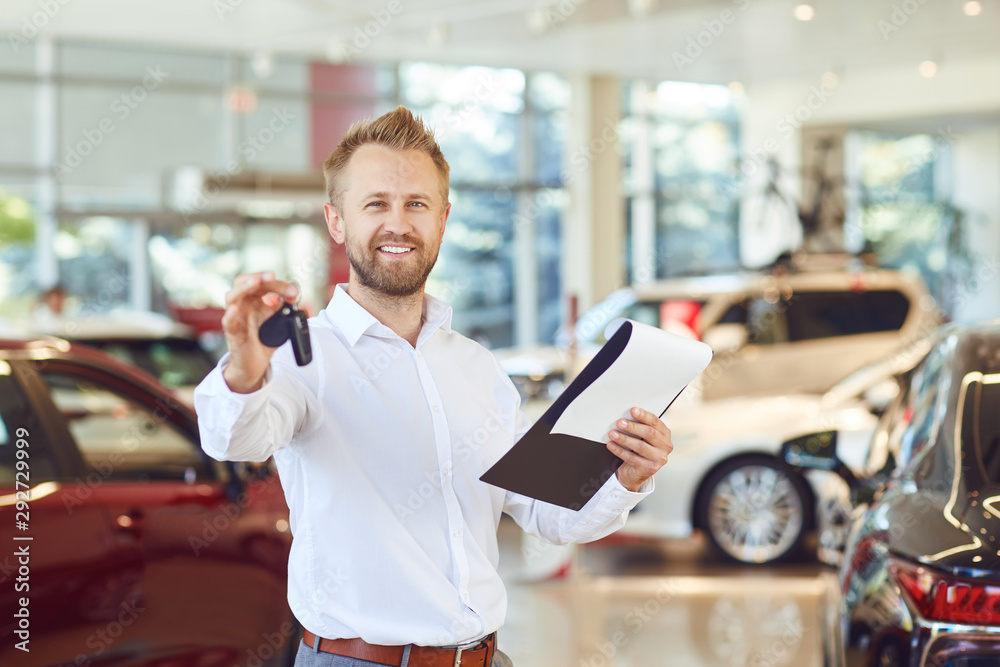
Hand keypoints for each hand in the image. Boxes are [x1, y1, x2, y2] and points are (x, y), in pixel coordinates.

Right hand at [221, 271, 298, 393]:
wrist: (255, 364)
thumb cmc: (264, 340)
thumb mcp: (279, 321)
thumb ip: (287, 305)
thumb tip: (295, 287)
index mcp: (253, 300)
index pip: (260, 283)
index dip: (277, 283)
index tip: (293, 292)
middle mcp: (242, 305)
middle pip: (244, 283)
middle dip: (258, 277)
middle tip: (272, 276)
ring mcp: (236, 318)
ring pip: (232, 297)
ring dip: (244, 288)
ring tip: (255, 282)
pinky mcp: (233, 334)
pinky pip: (227, 322)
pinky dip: (230, 315)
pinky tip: (235, 309)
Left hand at [607, 407, 672, 491]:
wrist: (635, 471)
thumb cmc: (637, 449)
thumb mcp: (641, 437)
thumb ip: (639, 427)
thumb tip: (624, 416)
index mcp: (665, 434)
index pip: (655, 422)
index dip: (643, 416)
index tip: (632, 410)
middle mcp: (665, 446)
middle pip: (649, 433)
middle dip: (633, 427)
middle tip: (619, 422)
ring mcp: (659, 459)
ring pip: (640, 446)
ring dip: (624, 439)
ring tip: (612, 434)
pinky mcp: (650, 469)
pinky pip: (632, 458)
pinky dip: (619, 451)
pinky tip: (611, 445)